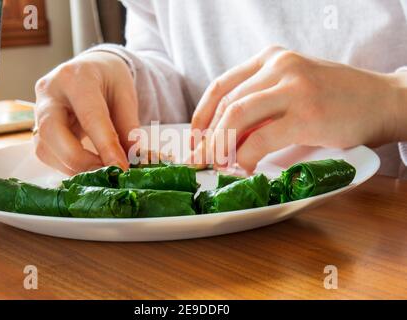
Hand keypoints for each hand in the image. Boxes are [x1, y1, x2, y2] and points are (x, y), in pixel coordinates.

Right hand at [34, 51, 138, 174]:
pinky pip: (46, 153)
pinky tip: (88, 167)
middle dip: (80, 160)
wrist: (91, 69)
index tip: (121, 168)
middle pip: (52, 132)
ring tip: (101, 172)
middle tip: (106, 174)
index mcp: (76, 77)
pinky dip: (67, 166)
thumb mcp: (125, 95)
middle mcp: (49, 92)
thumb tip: (133, 159)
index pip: (90, 116)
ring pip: (45, 148)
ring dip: (73, 167)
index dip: (105, 145)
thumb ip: (128, 127)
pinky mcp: (36, 128)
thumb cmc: (109, 79)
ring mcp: (38, 110)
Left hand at [191, 46, 402, 172]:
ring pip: (237, 116)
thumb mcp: (292, 91)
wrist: (384, 101)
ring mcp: (293, 87)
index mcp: (270, 58)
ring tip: (216, 165)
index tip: (195, 139)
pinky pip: (261, 137)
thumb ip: (261, 108)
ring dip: (220, 145)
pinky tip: (245, 168)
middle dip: (207, 137)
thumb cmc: (336, 99)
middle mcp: (278, 66)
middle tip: (199, 160)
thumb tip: (226, 139)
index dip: (201, 116)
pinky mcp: (306, 114)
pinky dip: (245, 156)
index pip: (221, 86)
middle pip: (226, 103)